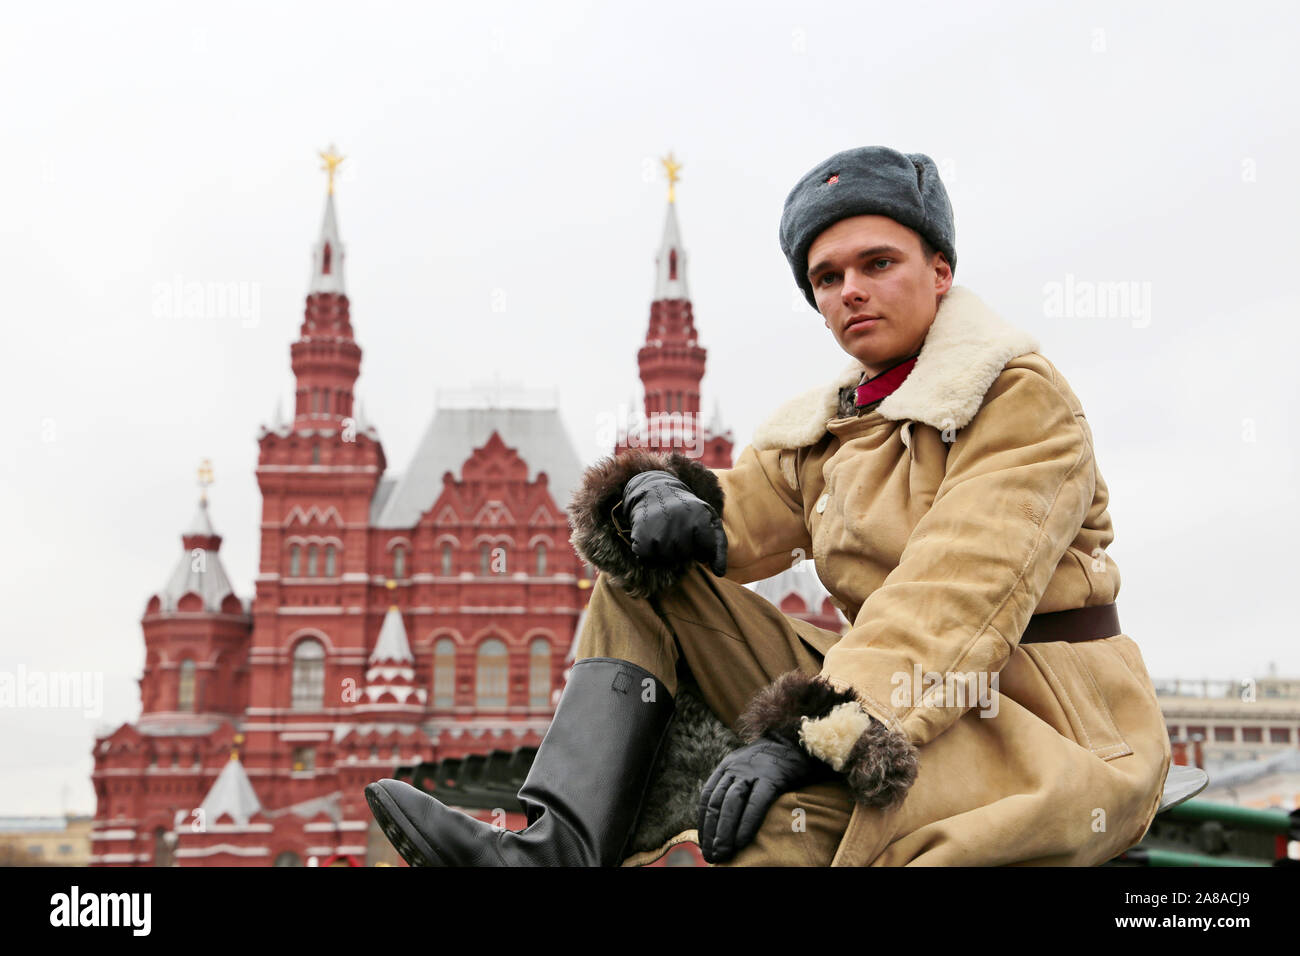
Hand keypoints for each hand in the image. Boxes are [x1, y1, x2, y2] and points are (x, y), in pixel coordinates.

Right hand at [621, 469, 726, 576]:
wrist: (654, 491)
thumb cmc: (687, 510)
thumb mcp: (709, 520)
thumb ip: (719, 546)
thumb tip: (720, 573)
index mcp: (699, 521)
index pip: (706, 552)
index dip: (702, 548)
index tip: (697, 536)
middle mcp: (679, 528)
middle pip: (685, 557)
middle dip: (683, 548)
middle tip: (678, 530)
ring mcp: (660, 535)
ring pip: (667, 560)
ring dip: (666, 550)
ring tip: (665, 531)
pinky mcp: (642, 540)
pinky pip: (648, 560)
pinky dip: (649, 552)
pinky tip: (652, 535)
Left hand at [697, 733, 835, 862]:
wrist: (799, 740)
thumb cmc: (774, 762)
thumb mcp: (747, 766)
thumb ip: (734, 784)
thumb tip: (724, 818)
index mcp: (727, 766)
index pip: (708, 797)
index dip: (704, 822)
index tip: (704, 842)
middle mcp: (736, 768)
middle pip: (717, 803)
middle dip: (712, 832)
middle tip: (711, 855)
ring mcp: (753, 772)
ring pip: (731, 804)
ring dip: (724, 831)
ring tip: (723, 853)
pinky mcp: (772, 778)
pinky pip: (755, 804)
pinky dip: (746, 824)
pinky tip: (741, 841)